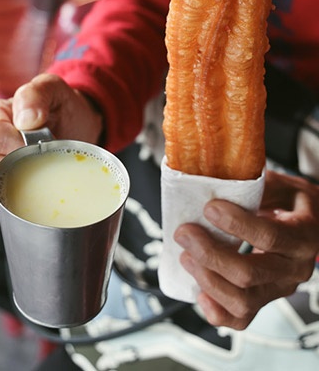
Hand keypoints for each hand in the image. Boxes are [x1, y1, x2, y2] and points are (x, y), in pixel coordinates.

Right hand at [0, 73, 103, 200]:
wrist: (73, 129)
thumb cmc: (59, 107)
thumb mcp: (53, 89)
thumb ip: (36, 94)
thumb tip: (25, 120)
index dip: (17, 143)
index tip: (41, 144)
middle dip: (19, 164)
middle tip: (43, 156)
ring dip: (20, 180)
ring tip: (39, 168)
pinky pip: (0, 200)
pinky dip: (19, 195)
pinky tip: (34, 182)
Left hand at [175, 170, 318, 328]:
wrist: (312, 229)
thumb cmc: (291, 205)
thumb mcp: (281, 186)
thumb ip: (254, 182)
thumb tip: (212, 171)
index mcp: (302, 236)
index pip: (270, 236)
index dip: (236, 224)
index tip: (209, 207)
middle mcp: (293, 268)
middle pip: (249, 274)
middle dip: (210, 254)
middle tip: (185, 233)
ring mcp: (279, 289)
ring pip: (243, 301)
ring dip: (207, 280)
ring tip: (186, 256)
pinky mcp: (264, 300)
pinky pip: (241, 319)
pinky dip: (216, 311)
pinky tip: (198, 292)